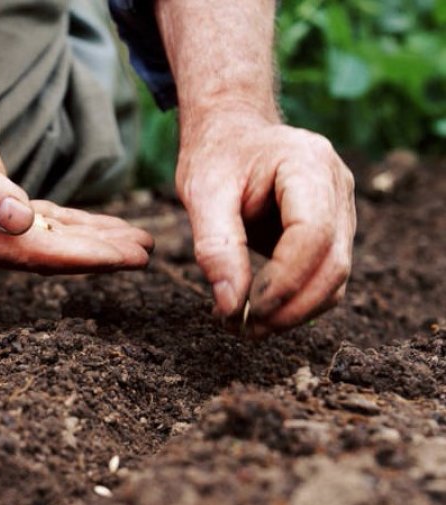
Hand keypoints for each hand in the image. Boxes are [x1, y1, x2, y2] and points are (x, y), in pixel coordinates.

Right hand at [0, 67, 152, 272]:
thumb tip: (19, 222)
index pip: (33, 254)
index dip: (81, 257)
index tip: (123, 258)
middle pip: (47, 254)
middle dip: (98, 255)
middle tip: (144, 253)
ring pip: (51, 241)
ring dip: (93, 242)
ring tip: (137, 242)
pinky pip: (44, 223)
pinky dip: (76, 226)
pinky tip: (103, 227)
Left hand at [176, 110, 355, 335]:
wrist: (232, 134)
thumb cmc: (216, 156)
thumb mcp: (202, 192)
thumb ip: (215, 247)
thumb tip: (229, 306)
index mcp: (309, 164)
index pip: (313, 234)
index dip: (282, 281)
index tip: (241, 310)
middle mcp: (338, 187)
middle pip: (333, 265)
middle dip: (289, 308)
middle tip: (240, 330)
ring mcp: (342, 210)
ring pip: (335, 280)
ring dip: (293, 313)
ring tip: (243, 326)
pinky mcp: (333, 232)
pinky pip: (324, 279)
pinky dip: (295, 303)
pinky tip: (257, 311)